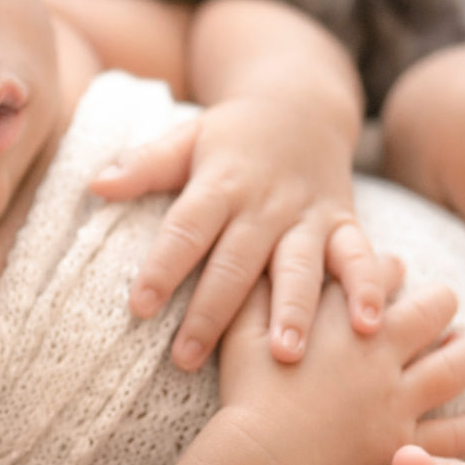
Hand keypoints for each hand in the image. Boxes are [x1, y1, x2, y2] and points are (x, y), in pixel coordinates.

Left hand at [92, 96, 391, 369]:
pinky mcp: (343, 222)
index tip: (138, 306)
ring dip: (294, 310)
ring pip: (299, 265)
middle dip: (213, 311)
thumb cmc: (232, 134)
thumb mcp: (186, 137)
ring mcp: (307, 214)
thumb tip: (94, 184)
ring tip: (284, 356)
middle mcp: (264, 202)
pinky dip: (368, 286)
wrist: (302, 105)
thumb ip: (144, 165)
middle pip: (236, 260)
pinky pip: (359, 255)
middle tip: (187, 359)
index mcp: (220, 181)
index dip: (162, 266)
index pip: (186, 227)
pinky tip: (369, 324)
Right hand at [219, 274, 464, 464]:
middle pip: (434, 308)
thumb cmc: (247, 393)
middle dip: (442, 300)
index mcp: (341, 318)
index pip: (381, 271)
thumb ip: (257, 291)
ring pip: (459, 365)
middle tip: (442, 302)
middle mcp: (378, 350)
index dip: (389, 268)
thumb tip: (264, 262)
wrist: (263, 460)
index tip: (391, 271)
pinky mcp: (405, 443)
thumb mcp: (241, 330)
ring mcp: (396, 397)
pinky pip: (457, 436)